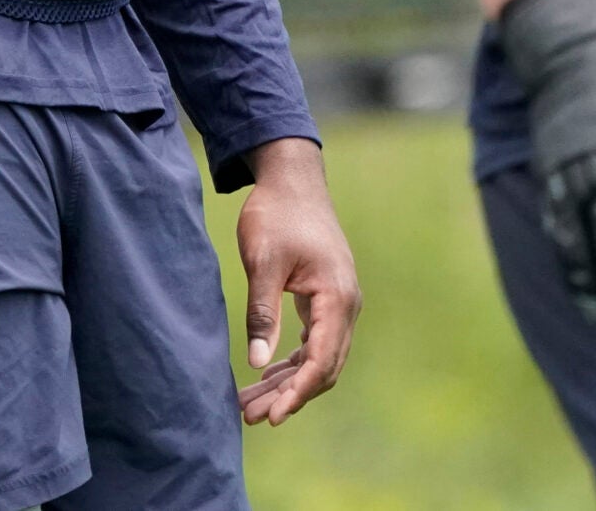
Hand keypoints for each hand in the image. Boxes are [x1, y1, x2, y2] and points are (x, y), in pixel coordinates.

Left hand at [234, 139, 359, 426]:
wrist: (292, 178)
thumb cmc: (277, 214)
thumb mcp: (262, 262)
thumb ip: (262, 311)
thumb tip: (258, 363)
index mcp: (336, 296)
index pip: (322, 360)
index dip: (298, 392)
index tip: (272, 416)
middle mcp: (345, 304)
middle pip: (323, 367)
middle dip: (289, 395)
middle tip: (251, 417)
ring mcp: (338, 302)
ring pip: (318, 358)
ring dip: (288, 383)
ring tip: (250, 404)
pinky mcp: (326, 299)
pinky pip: (315, 342)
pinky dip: (292, 363)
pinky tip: (266, 376)